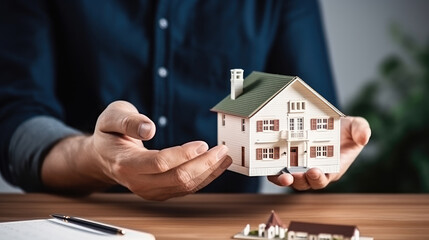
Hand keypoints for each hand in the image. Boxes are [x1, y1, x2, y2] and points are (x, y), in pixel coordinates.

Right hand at [42, 101, 231, 199]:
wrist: (103, 156)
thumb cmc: (109, 134)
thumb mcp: (112, 117)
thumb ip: (129, 121)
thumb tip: (149, 128)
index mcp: (125, 163)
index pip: (159, 163)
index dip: (183, 154)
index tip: (203, 143)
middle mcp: (138, 182)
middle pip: (177, 178)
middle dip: (204, 164)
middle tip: (221, 149)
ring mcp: (150, 190)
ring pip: (185, 187)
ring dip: (208, 172)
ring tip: (225, 157)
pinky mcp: (160, 192)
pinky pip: (185, 188)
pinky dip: (204, 178)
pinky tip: (217, 166)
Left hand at [268, 116, 370, 189]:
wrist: (326, 123)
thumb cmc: (343, 129)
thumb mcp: (355, 126)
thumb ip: (361, 130)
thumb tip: (364, 137)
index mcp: (331, 168)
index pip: (323, 179)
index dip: (318, 178)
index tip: (314, 171)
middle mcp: (314, 171)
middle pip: (305, 183)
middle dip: (299, 180)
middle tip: (292, 175)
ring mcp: (300, 168)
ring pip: (291, 180)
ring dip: (284, 180)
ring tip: (281, 175)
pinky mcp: (287, 162)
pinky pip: (279, 172)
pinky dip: (274, 173)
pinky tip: (270, 168)